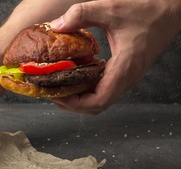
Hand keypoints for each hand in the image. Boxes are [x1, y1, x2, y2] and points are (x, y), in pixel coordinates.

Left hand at [49, 0, 180, 114]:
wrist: (172, 9)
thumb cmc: (147, 8)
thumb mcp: (111, 8)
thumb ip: (81, 14)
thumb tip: (56, 26)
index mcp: (125, 69)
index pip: (98, 101)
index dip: (75, 104)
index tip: (56, 95)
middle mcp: (127, 78)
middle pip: (96, 106)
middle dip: (72, 103)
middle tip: (52, 92)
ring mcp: (127, 77)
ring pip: (100, 100)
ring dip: (79, 98)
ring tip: (59, 87)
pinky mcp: (126, 73)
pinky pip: (105, 89)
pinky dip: (87, 89)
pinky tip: (75, 77)